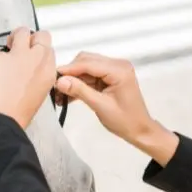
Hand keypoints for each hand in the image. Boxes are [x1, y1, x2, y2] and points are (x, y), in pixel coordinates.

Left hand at [0, 27, 55, 128]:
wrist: (2, 120)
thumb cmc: (19, 114)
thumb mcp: (39, 93)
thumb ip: (38, 76)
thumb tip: (29, 70)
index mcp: (49, 72)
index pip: (49, 49)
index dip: (39, 49)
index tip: (31, 54)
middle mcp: (38, 60)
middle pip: (40, 35)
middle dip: (30, 38)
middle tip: (19, 46)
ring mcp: (19, 56)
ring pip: (20, 32)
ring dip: (13, 37)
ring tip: (5, 46)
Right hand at [55, 52, 178, 164]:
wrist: (139, 130)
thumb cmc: (124, 120)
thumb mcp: (100, 106)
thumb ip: (80, 91)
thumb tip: (59, 81)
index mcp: (119, 70)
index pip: (88, 63)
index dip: (69, 69)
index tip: (51, 76)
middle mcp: (117, 64)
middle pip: (86, 61)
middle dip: (70, 73)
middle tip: (55, 87)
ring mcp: (114, 70)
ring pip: (86, 68)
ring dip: (74, 80)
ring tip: (60, 94)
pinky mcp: (110, 77)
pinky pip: (91, 76)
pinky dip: (80, 84)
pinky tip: (68, 95)